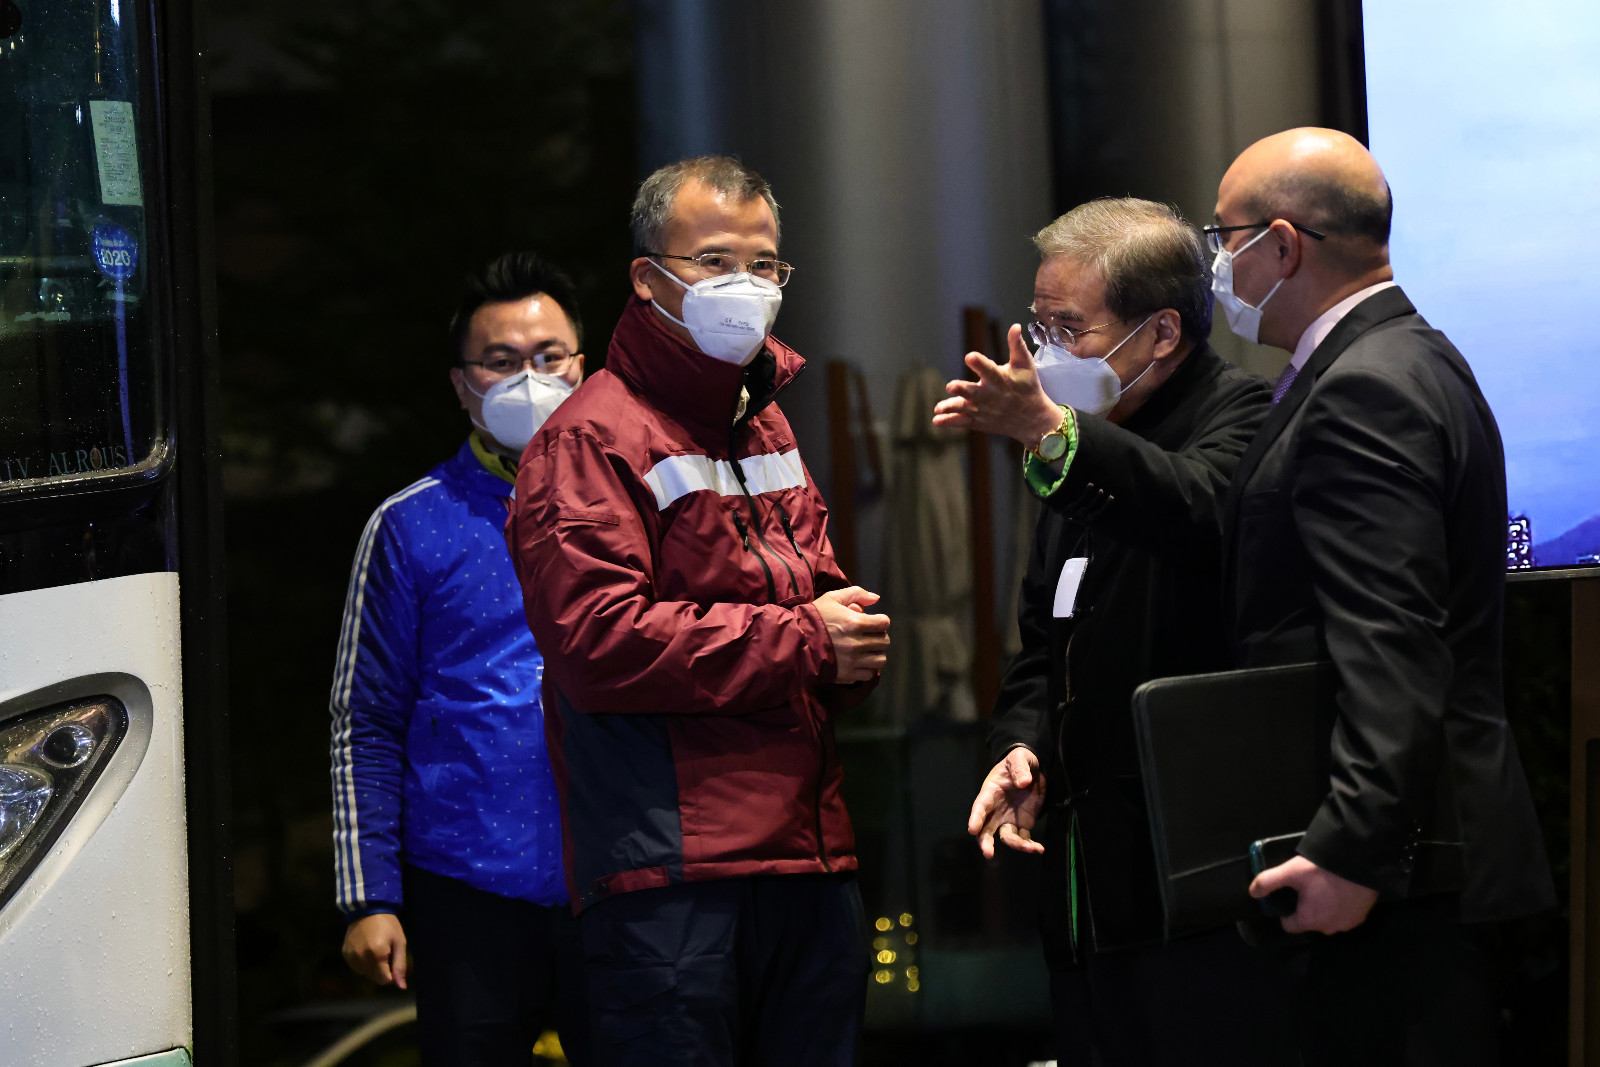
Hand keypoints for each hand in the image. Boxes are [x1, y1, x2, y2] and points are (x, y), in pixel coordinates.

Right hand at [342, 912, 407, 987]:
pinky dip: (362, 962)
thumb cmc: (389, 925)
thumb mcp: (400, 943)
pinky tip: (366, 948)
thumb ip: (400, 966)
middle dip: (382, 970)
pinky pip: (356, 967)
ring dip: (372, 967)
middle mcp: (361, 958)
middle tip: (386, 951)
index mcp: (377, 955)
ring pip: (365, 973)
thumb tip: (402, 987)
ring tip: (375, 948)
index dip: (392, 973)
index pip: (385, 980)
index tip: (394, 960)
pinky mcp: (345, 953)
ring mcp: (351, 956)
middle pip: (375, 978)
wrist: (368, 909)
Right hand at [814, 587, 890, 682]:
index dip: (880, 621)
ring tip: (867, 650)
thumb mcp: (832, 598)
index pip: (884, 623)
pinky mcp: (847, 674)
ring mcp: (853, 661)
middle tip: (869, 635)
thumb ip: (856, 593)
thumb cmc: (814, 618)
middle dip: (879, 636)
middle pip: (884, 641)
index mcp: (855, 623)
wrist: (795, 642)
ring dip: (876, 654)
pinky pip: (869, 674)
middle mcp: (857, 643)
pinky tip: (860, 662)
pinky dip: (868, 669)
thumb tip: (876, 598)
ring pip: (880, 660)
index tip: (873, 622)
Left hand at [932, 324, 1063, 447]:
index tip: (969, 356)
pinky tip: (936, 420)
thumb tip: (1015, 326)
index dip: (980, 363)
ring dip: (952, 407)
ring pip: (966, 409)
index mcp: (1002, 380)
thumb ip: (1017, 345)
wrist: (1033, 420)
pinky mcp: (980, 421)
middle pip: (974, 392)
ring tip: (938, 408)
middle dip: (962, 390)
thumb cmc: (1028, 387)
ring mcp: (984, 410)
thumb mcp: (1025, 365)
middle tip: (950, 385)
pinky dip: (950, 421)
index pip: (990, 370)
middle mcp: (991, 396)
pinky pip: (963, 422)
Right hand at [967, 747, 1046, 858]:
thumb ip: (1019, 768)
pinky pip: (1024, 838)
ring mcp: (1008, 819)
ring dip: (1016, 845)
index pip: (980, 806)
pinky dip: (1030, 846)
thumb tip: (1024, 782)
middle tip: (988, 853)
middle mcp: (996, 810)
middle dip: (985, 842)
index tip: (972, 829)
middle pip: (986, 829)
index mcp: (990, 793)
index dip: (975, 818)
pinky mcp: (1022, 824)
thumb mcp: (1018, 758)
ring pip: (1007, 837)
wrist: (1032, 769)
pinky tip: (1039, 849)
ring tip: (1030, 848)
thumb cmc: (1018, 761)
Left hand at [1249, 855, 1378, 933]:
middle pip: (1309, 923)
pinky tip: (1340, 891)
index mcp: (1309, 920)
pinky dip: (1341, 907)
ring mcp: (1346, 924)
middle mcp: (1328, 928)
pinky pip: (1344, 916)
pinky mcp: (1361, 917)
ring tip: (1325, 888)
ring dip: (1325, 909)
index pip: (1289, 926)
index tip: (1289, 897)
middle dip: (1307, 909)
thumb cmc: (1322, 870)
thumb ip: (1268, 882)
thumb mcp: (1290, 872)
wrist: (1360, 864)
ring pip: (1328, 920)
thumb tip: (1253, 892)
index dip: (1285, 912)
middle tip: (1308, 888)